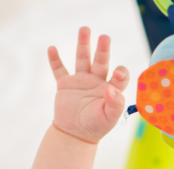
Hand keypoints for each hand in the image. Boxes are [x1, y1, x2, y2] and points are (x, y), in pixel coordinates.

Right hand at [49, 27, 130, 143]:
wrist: (75, 134)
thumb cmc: (96, 127)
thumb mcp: (109, 118)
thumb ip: (115, 104)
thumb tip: (112, 88)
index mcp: (112, 89)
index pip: (119, 76)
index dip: (121, 72)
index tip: (118, 72)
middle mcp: (97, 82)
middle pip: (102, 61)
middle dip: (103, 49)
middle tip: (105, 37)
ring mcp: (81, 81)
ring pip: (83, 59)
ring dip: (83, 45)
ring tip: (85, 29)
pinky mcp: (65, 84)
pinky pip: (59, 70)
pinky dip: (55, 60)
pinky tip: (52, 48)